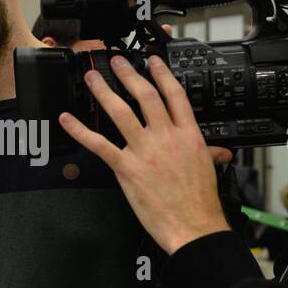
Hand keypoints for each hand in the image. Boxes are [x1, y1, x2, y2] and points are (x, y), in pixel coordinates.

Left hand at [59, 55, 232, 254]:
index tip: (152, 62)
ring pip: (120, 112)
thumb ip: (210, 153)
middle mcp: (166, 137)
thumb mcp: (209, 169)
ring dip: (103, 91)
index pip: (174, 95)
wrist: (193, 225)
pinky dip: (80, 130)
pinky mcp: (127, 168)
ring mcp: (145, 150)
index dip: (162, 74)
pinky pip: (99, 144)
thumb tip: (220, 151)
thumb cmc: (200, 202)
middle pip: (145, 96)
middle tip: (117, 62)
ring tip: (92, 78)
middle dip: (129, 75)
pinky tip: (67, 120)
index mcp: (188, 135)